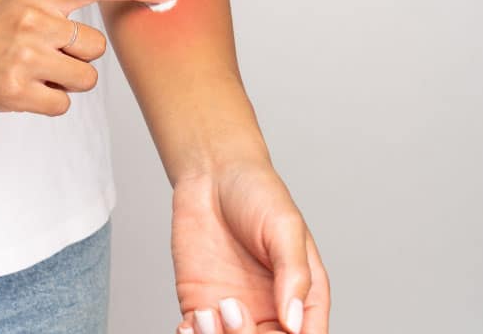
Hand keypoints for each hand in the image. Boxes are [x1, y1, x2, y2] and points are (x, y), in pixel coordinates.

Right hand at [0, 0, 176, 115]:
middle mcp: (33, 20)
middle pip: (96, 48)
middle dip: (77, 57)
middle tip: (42, 54)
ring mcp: (24, 55)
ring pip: (84, 79)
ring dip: (64, 82)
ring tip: (31, 71)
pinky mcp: (16, 90)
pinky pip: (62, 104)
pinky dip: (47, 102)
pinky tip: (22, 89)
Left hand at [170, 165, 329, 333]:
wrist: (211, 174)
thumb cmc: (257, 193)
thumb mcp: (284, 227)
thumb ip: (293, 274)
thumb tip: (293, 323)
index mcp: (302, 297)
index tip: (274, 328)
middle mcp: (270, 310)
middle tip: (230, 307)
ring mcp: (233, 309)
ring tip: (206, 313)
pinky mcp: (200, 302)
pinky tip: (189, 323)